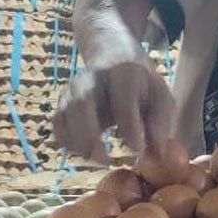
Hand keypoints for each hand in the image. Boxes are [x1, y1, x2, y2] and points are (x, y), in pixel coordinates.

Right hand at [54, 56, 174, 161]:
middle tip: (109, 161)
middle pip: (83, 105)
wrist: (115, 57)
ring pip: (65, 116)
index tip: (137, 151)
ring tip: (101, 159)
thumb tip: (157, 149)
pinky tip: (86, 153)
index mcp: (125, 72)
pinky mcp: (63, 101)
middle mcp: (94, 77)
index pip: (123, 100)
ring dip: (78, 144)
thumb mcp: (160, 96)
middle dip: (92, 138)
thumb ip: (160, 121)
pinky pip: (57, 125)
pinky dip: (67, 143)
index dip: (129, 127)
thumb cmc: (142, 85)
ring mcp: (74, 88)